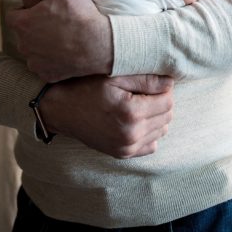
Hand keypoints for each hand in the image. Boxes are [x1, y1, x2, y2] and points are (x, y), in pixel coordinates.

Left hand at [6, 0, 112, 80]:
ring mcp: (35, 62)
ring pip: (32, 50)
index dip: (26, 10)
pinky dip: (51, 60)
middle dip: (34, 27)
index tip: (41, 10)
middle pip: (23, 33)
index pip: (13, 15)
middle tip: (54, 22)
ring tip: (60, 37)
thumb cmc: (79, 15)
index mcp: (22, 23)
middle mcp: (23, 45)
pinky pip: (44, 65)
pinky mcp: (47, 75)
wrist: (100, 45)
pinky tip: (64, 53)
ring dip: (41, 44)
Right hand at [43, 74, 173, 157]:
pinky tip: (134, 120)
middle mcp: (131, 133)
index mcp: (131, 112)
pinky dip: (149, 132)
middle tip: (143, 92)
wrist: (61, 110)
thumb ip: (144, 80)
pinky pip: (152, 145)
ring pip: (161, 130)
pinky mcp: (122, 154)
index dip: (163, 88)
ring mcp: (127, 147)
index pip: (168, 100)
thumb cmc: (85, 87)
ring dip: (156, 117)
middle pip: (167, 116)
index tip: (151, 82)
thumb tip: (170, 82)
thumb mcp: (113, 77)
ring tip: (138, 105)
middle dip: (160, 102)